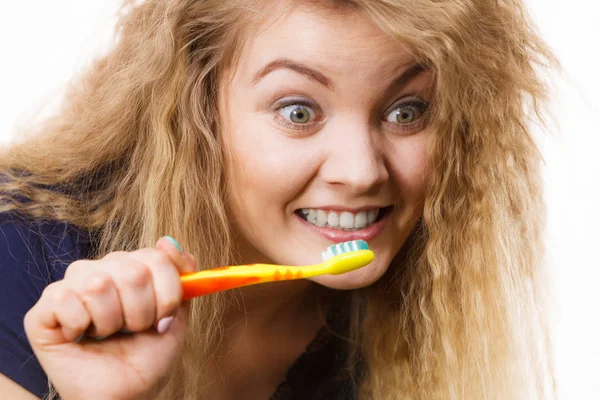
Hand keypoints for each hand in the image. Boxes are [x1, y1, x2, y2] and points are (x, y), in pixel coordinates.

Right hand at [24, 237, 195, 399]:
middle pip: (131, 271)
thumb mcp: (176, 315)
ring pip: (98, 284)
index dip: (166, 293)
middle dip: (141, 312)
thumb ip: (180, 276)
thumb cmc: (147, 356)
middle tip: (133, 330)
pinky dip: (80, 325)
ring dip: (111, 321)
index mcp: (130, 268)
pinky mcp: (42, 311)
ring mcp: (69, 287)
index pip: (156, 257)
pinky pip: (65, 299)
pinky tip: (80, 337)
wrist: (125, 395)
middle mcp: (99, 270)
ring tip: (107, 335)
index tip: (163, 319)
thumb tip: (168, 241)